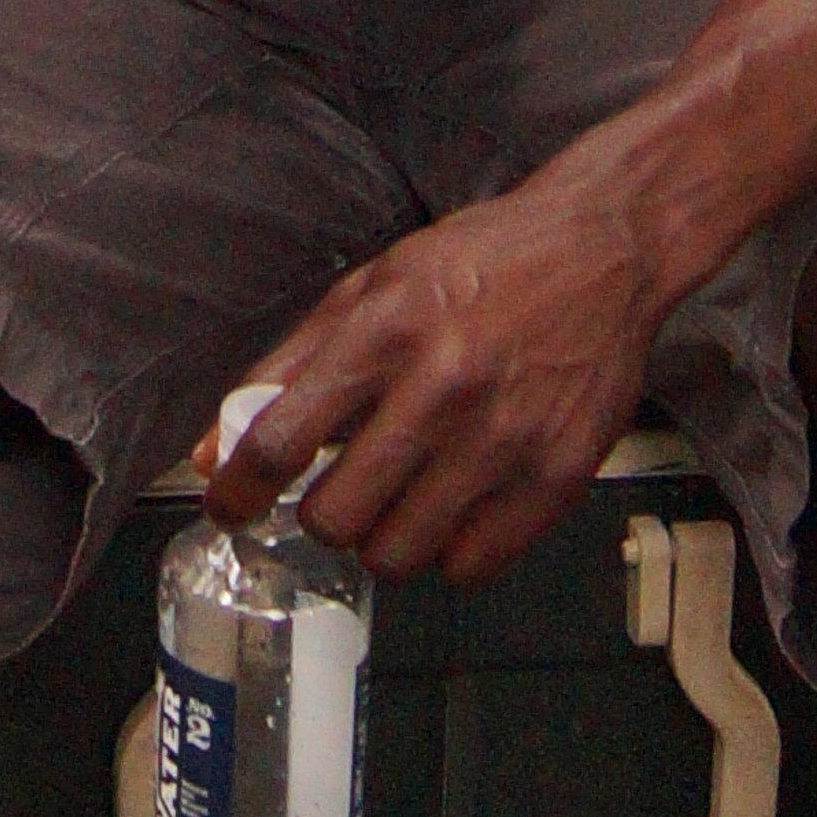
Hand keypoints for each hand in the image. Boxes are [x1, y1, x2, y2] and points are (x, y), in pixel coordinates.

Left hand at [201, 171, 671, 584]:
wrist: (602, 251)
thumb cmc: (482, 263)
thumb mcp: (373, 285)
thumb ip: (289, 364)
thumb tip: (214, 445)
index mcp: (385, 329)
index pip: (282, 438)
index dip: (239, 487)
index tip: (228, 505)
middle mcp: (442, 387)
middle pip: (336, 514)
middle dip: (320, 515)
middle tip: (337, 492)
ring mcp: (504, 439)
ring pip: (398, 553)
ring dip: (382, 539)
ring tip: (398, 499)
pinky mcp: (557, 478)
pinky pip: (470, 566)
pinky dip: (449, 550)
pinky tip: (454, 505)